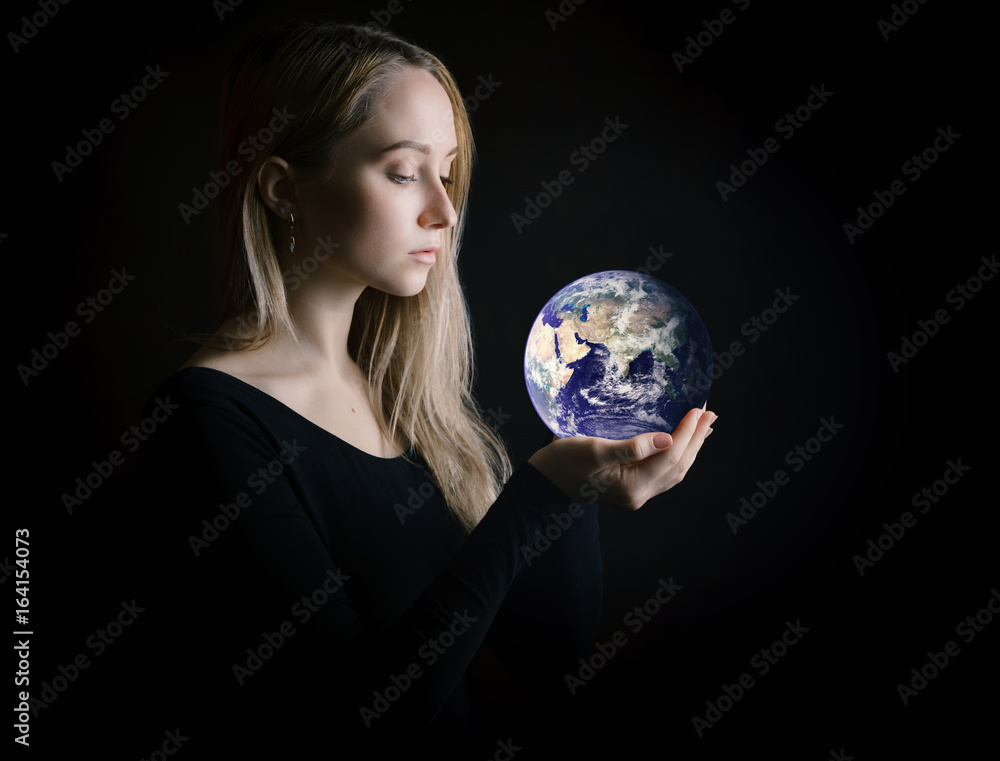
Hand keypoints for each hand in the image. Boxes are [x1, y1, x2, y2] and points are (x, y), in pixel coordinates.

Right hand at [527, 405, 716, 509]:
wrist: (542, 482)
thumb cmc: (562, 463)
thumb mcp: (594, 450)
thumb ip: (632, 447)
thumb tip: (668, 440)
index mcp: (632, 486)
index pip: (670, 456)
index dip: (687, 432)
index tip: (699, 409)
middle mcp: (639, 494)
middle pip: (678, 465)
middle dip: (697, 439)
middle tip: (711, 414)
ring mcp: (635, 494)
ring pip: (674, 470)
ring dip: (691, 447)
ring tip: (705, 426)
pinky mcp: (630, 488)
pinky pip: (663, 471)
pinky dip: (677, 455)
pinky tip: (680, 443)